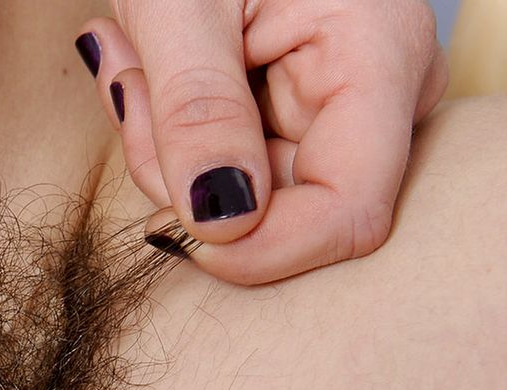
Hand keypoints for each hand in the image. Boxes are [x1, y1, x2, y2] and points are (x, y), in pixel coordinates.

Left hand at [74, 0, 449, 284]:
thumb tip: (222, 224)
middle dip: (180, 173)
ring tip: (130, 53)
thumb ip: (199, 109)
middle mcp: (380, 95)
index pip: (349, 213)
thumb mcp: (182, 3)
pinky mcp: (297, 113)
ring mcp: (341, 107)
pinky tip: (146, 62)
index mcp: (380, 57)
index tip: (168, 230)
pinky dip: (168, 130)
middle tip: (126, 79)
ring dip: (161, 144)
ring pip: (241, 197)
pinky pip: (227, 167)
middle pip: (282, 211)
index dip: (259, 248)